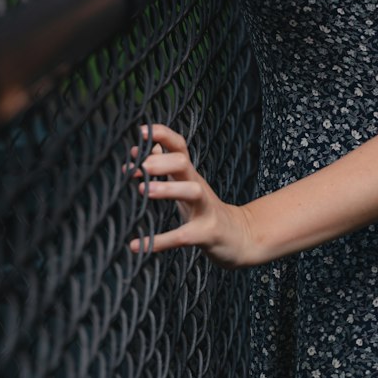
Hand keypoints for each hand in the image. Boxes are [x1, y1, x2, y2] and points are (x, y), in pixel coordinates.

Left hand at [124, 123, 261, 268]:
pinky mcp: (206, 233)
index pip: (179, 146)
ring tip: (141, 191)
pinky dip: (160, 241)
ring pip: (192, 191)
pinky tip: (138, 246)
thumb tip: (142, 148)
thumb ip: (166, 165)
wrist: (240, 236)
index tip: (141, 131)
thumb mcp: (186, 183)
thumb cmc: (205, 208)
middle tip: (137, 168)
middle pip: (183, 163)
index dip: (162, 135)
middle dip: (159, 162)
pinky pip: (183, 236)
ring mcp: (205, 209)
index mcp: (189, 174)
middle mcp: (197, 186)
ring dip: (167, 189)